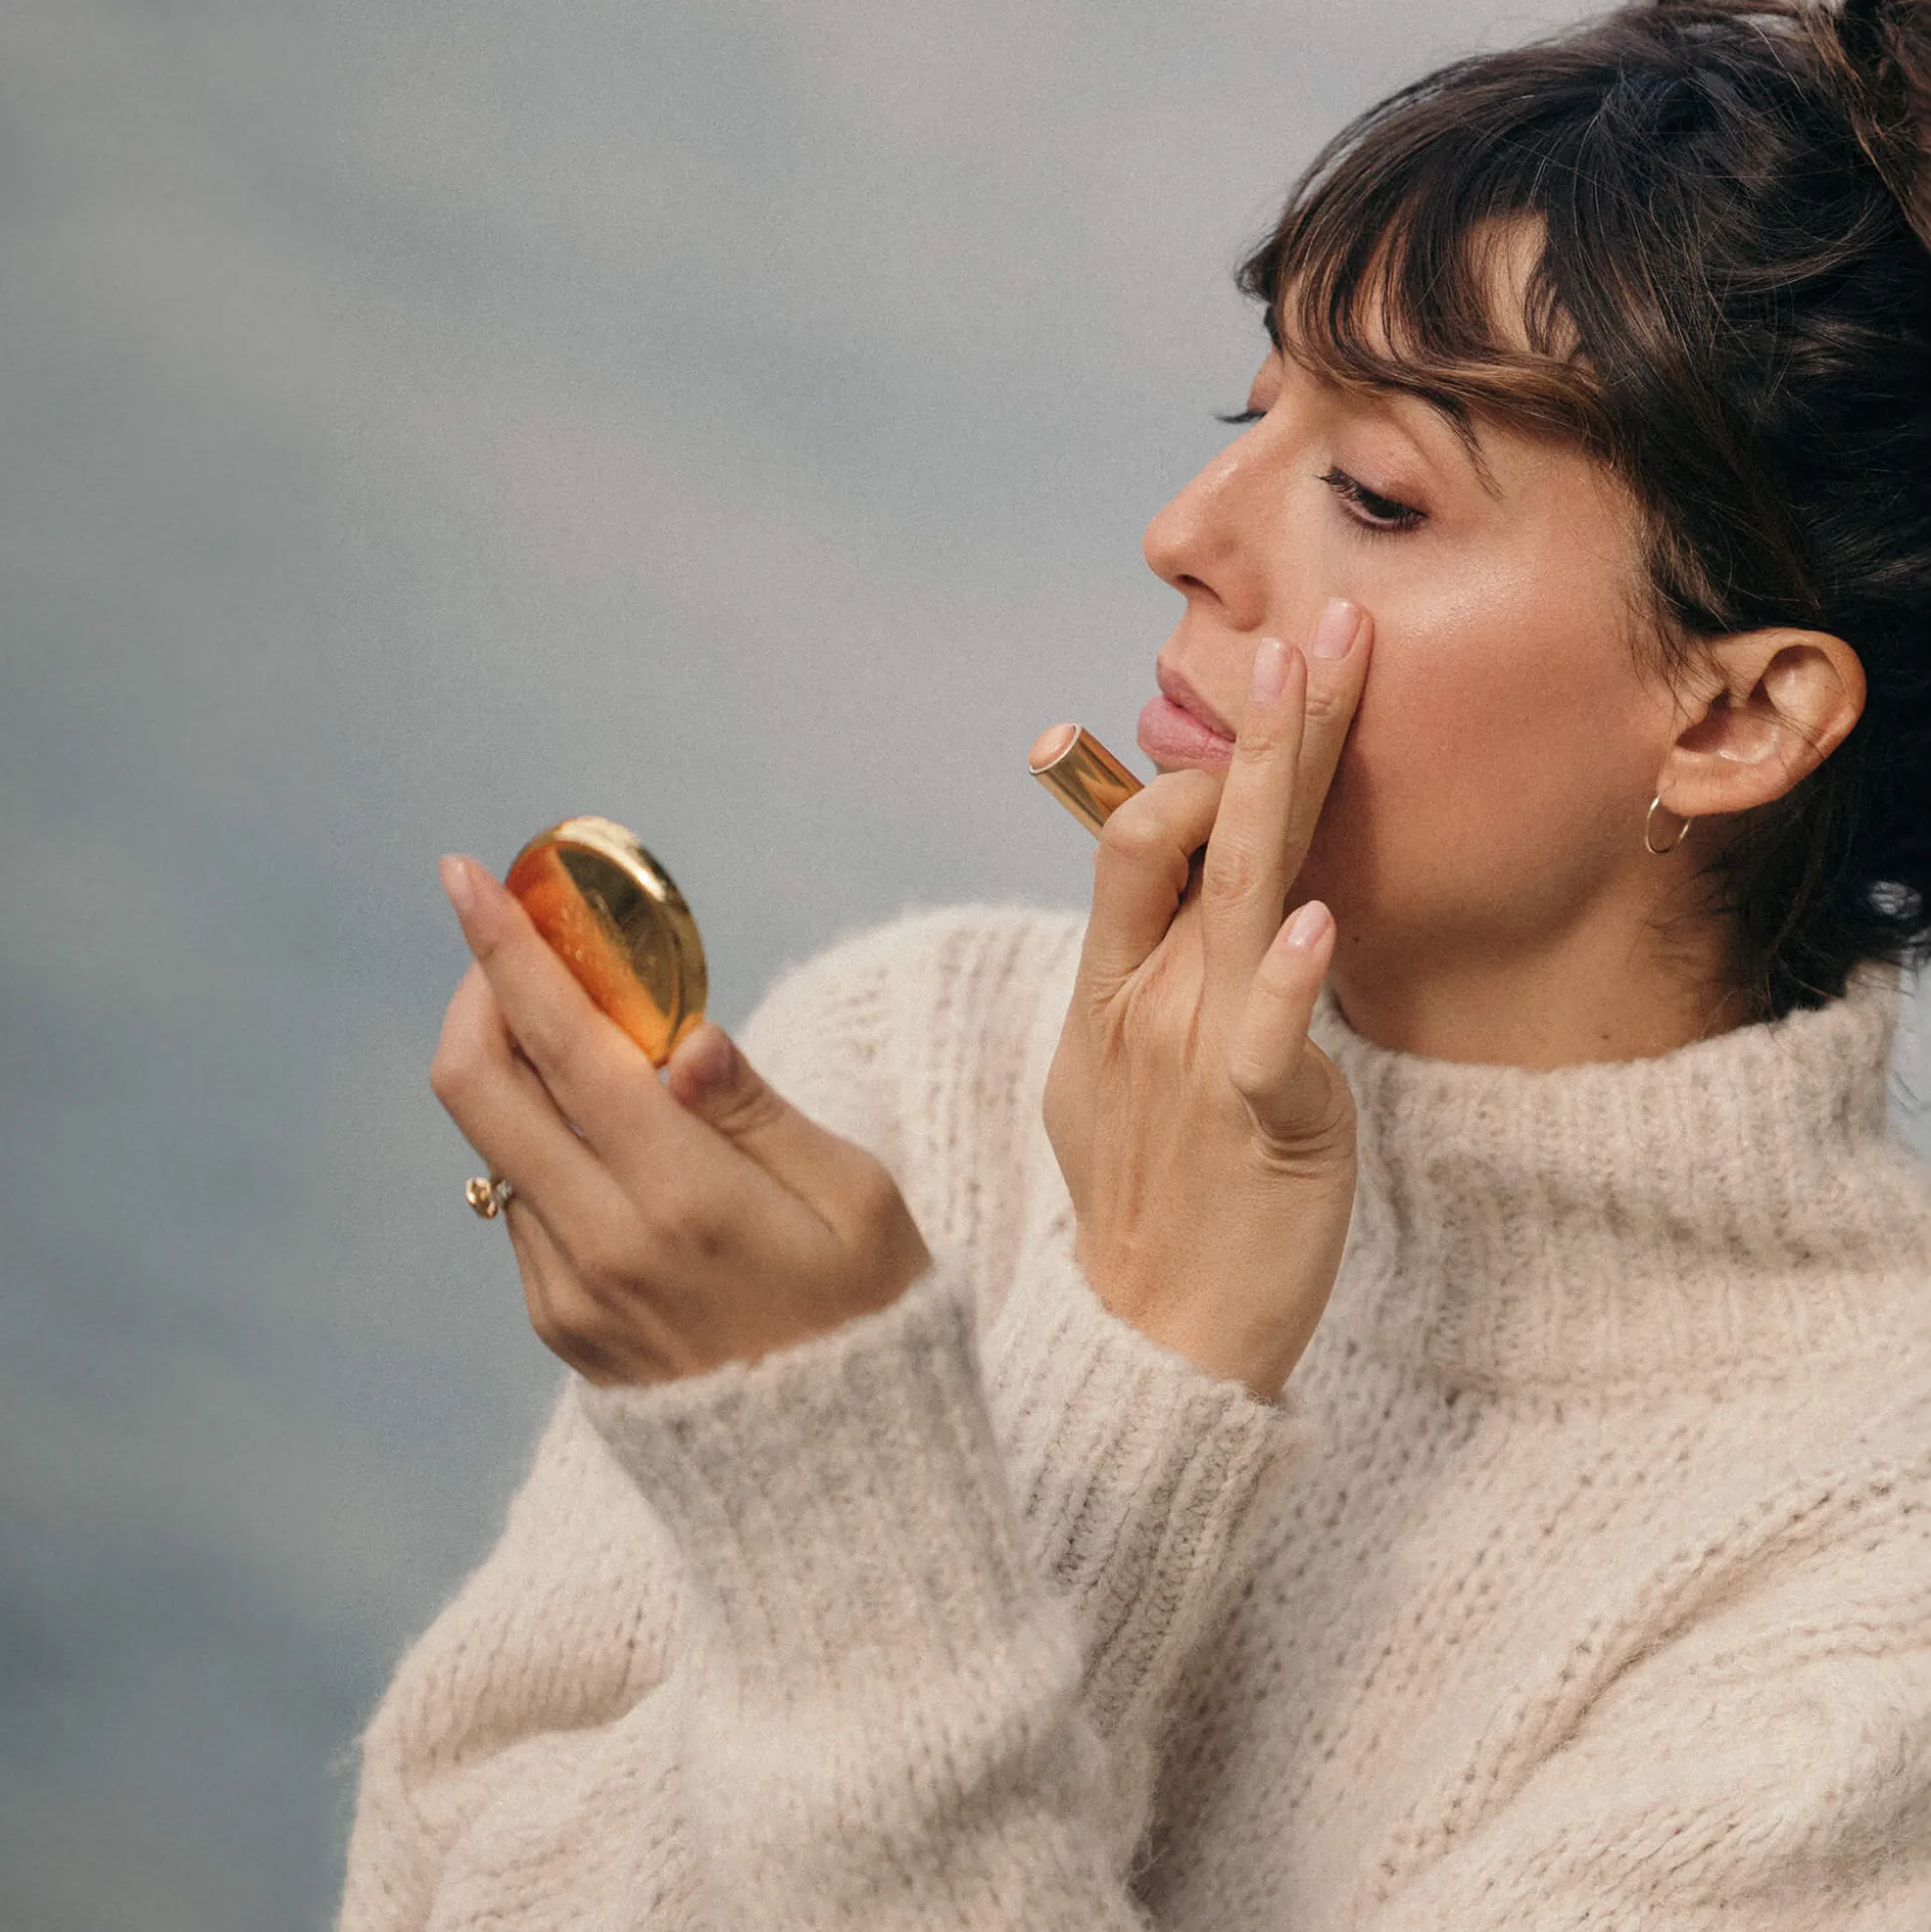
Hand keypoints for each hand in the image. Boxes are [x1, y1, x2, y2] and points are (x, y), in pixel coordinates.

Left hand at [430, 858, 933, 1386]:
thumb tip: (680, 1036)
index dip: (505, 949)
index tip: (466, 878)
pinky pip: (525, 1211)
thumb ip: (755, 1110)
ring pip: (499, 1147)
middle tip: (520, 951)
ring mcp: (567, 1297)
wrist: (840, 1483)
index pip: (560, 1046)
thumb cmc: (874, 1320)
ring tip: (605, 1059)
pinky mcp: (562, 1331)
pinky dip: (553, 1152)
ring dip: (524, 1078)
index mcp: (682, 1200)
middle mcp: (599, 1247)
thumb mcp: (854, 1200)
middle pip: (476, 1087)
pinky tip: (624, 1154)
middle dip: (481, 994)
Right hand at [1041, 600, 1370, 1400]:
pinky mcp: (1256, 1121)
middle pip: (1189, 831)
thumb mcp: (1110, 1080)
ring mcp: (1192, 1055)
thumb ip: (1143, 985)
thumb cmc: (1151, 1208)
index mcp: (1108, 989)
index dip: (1201, 758)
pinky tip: (1318, 921)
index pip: (1139, 839)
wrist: (1153, 1344)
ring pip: (1236, 894)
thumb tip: (1183, 912)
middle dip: (1259, 727)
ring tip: (1321, 684)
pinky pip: (1266, 1035)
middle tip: (1311, 634)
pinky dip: (1288, 977)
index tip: (1274, 696)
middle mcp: (1143, 1001)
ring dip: (1279, 781)